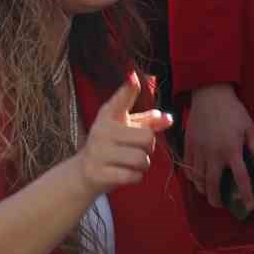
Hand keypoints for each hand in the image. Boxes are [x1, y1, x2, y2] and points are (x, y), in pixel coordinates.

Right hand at [74, 75, 172, 195]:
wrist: (84, 172)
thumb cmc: (112, 146)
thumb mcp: (126, 129)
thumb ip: (148, 122)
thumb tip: (168, 118)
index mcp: (109, 115)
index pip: (121, 100)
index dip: (128, 89)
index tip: (133, 76)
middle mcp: (102, 131)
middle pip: (148, 137)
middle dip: (149, 148)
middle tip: (135, 149)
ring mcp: (99, 152)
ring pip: (142, 159)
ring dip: (143, 165)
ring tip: (129, 163)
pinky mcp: (100, 173)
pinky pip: (134, 176)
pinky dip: (135, 177)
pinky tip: (124, 173)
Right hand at [184, 84, 253, 211]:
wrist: (210, 94)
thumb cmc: (233, 111)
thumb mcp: (249, 128)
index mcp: (231, 151)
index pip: (240, 180)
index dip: (246, 196)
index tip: (249, 207)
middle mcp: (213, 155)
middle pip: (212, 186)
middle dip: (217, 200)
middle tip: (222, 205)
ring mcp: (198, 151)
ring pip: (198, 179)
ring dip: (204, 190)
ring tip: (210, 193)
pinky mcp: (188, 146)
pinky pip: (188, 168)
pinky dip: (192, 177)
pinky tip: (198, 179)